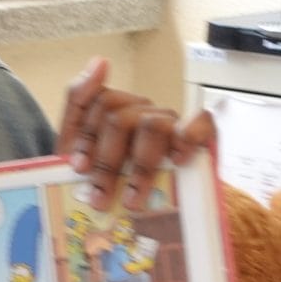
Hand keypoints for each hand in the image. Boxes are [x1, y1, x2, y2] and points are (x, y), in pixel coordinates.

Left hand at [57, 58, 214, 209]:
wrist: (154, 220)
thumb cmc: (116, 183)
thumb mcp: (81, 151)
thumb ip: (80, 105)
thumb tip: (99, 61)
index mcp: (118, 113)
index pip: (100, 102)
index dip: (87, 137)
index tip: (79, 168)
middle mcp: (145, 113)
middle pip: (121, 119)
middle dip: (107, 162)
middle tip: (100, 198)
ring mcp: (172, 124)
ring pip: (152, 126)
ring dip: (139, 167)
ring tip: (132, 200)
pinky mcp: (201, 136)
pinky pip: (200, 122)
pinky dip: (188, 138)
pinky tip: (178, 161)